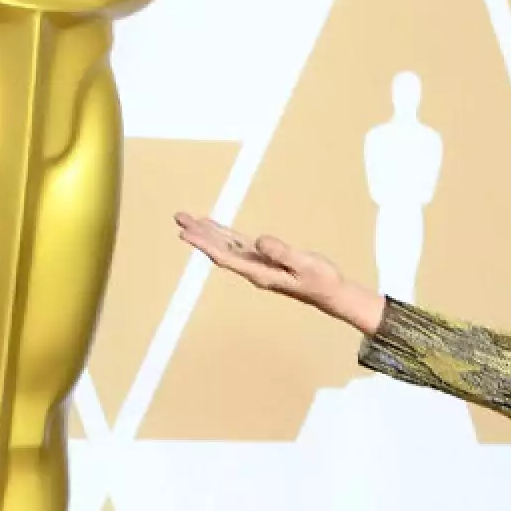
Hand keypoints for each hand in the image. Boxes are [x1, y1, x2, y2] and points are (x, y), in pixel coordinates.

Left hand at [175, 214, 384, 329]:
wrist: (332, 294)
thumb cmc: (321, 280)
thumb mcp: (304, 264)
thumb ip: (282, 252)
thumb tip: (259, 241)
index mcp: (259, 272)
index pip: (225, 256)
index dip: (204, 244)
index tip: (186, 232)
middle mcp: (253, 270)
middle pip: (219, 250)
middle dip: (199, 235)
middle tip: (179, 217)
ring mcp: (258, 265)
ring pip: (227, 247)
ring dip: (208, 233)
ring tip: (189, 219)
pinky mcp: (265, 260)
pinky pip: (238, 245)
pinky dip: (224, 235)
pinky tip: (215, 228)